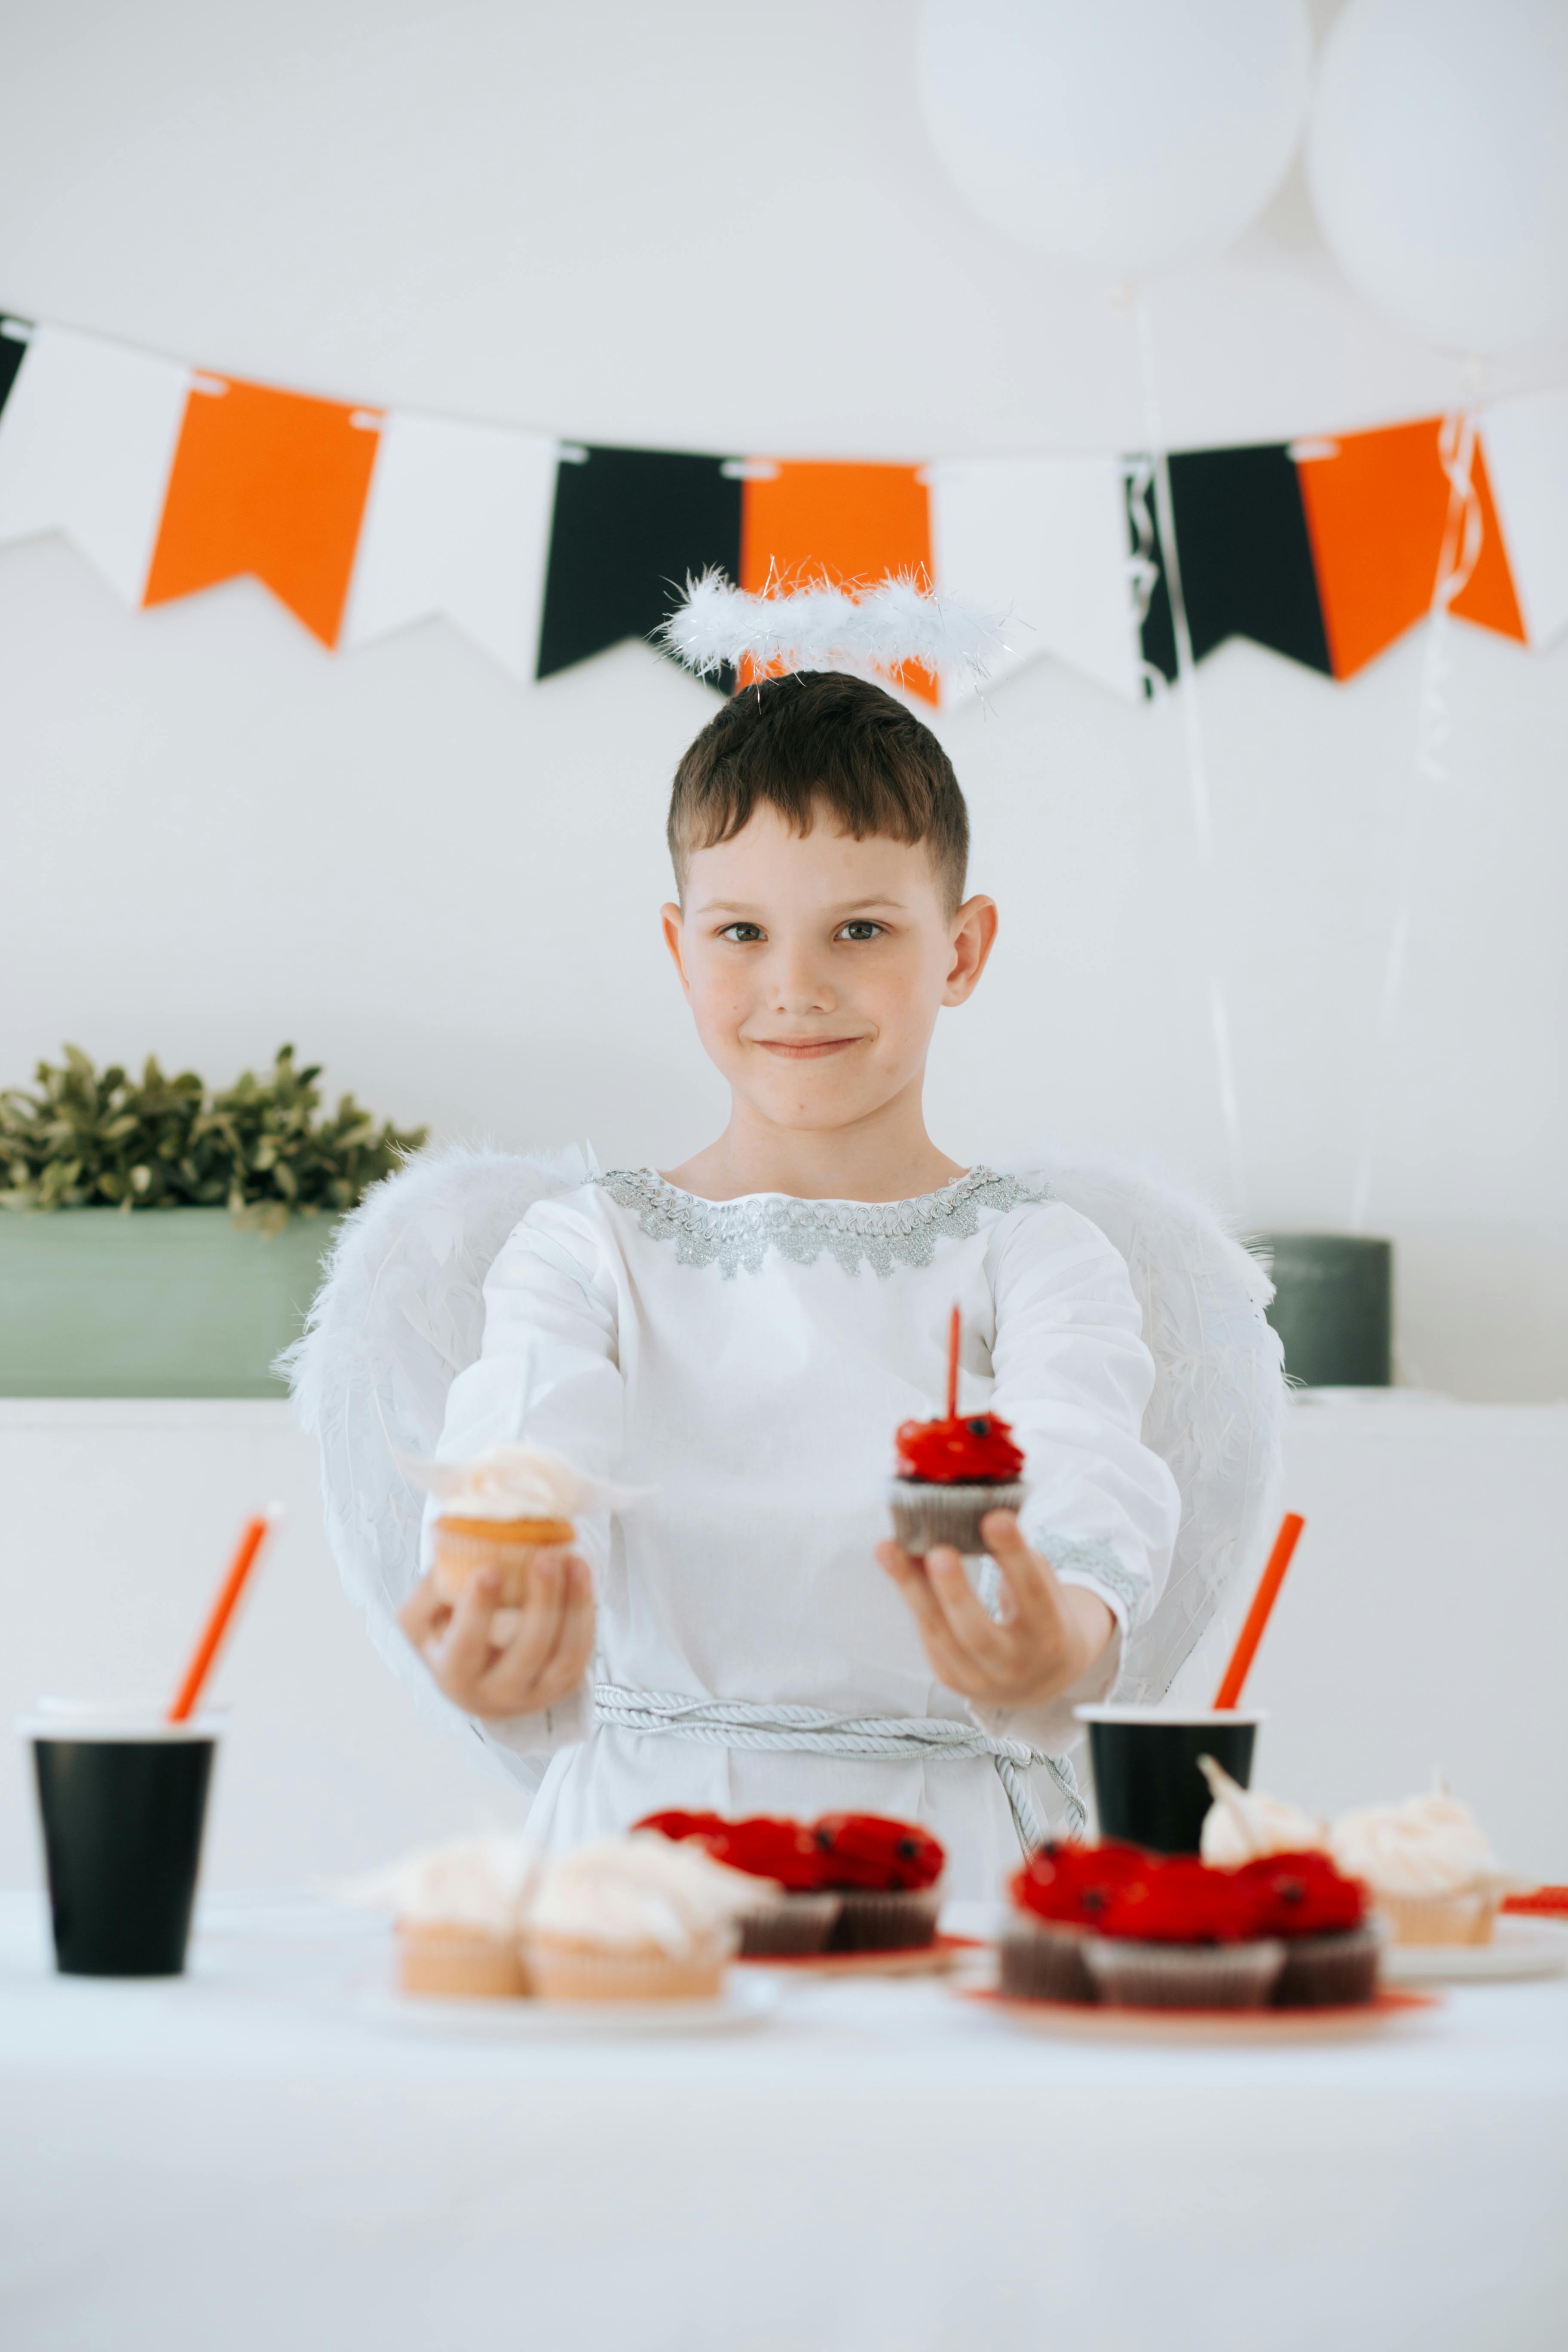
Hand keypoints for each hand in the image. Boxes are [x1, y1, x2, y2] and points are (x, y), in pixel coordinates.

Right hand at [397, 1548, 594, 1719]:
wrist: (477, 1682)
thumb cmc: (446, 1641)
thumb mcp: (421, 1622)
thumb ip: (430, 1591)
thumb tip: (450, 1551)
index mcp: (455, 1677)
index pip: (467, 1647)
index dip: (478, 1611)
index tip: (489, 1569)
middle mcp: (496, 1695)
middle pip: (527, 1652)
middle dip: (540, 1603)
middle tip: (545, 1557)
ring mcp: (535, 1694)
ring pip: (564, 1654)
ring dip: (573, 1605)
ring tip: (573, 1561)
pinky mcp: (563, 1685)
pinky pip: (581, 1651)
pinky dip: (585, 1612)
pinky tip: (581, 1574)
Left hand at [875, 1510, 1113, 1711]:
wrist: (1043, 1678)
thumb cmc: (1042, 1617)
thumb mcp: (1045, 1588)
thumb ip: (1014, 1559)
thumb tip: (968, 1514)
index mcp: (1050, 1634)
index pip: (1032, 1592)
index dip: (1014, 1556)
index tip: (996, 1518)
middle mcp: (1016, 1664)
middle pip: (978, 1632)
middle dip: (955, 1591)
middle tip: (938, 1552)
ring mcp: (979, 1679)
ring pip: (939, 1633)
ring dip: (911, 1588)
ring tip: (887, 1550)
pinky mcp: (950, 1678)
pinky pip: (927, 1634)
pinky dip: (911, 1596)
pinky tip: (896, 1564)